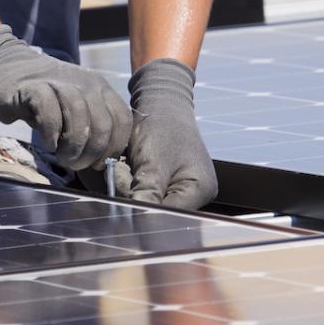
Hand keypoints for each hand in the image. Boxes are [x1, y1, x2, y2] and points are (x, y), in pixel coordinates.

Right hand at [0, 25, 131, 170]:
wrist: (6, 69)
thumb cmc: (43, 98)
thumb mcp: (74, 109)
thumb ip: (91, 126)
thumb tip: (105, 160)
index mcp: (100, 88)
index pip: (122, 121)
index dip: (113, 148)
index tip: (98, 163)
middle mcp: (86, 83)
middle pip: (102, 125)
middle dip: (91, 153)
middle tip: (75, 164)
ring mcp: (60, 83)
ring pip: (80, 119)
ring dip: (72, 147)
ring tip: (62, 157)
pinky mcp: (34, 89)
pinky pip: (50, 114)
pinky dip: (51, 134)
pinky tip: (47, 143)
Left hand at [116, 59, 217, 209]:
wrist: (161, 104)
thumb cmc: (162, 126)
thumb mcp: (154, 160)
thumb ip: (147, 192)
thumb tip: (137, 221)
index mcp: (199, 190)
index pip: (169, 215)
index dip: (144, 210)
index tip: (124, 193)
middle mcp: (192, 196)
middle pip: (157, 212)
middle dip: (135, 195)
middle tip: (125, 171)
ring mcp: (178, 191)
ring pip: (146, 203)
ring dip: (129, 188)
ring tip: (127, 164)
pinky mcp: (164, 186)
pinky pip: (143, 194)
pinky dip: (130, 183)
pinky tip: (129, 167)